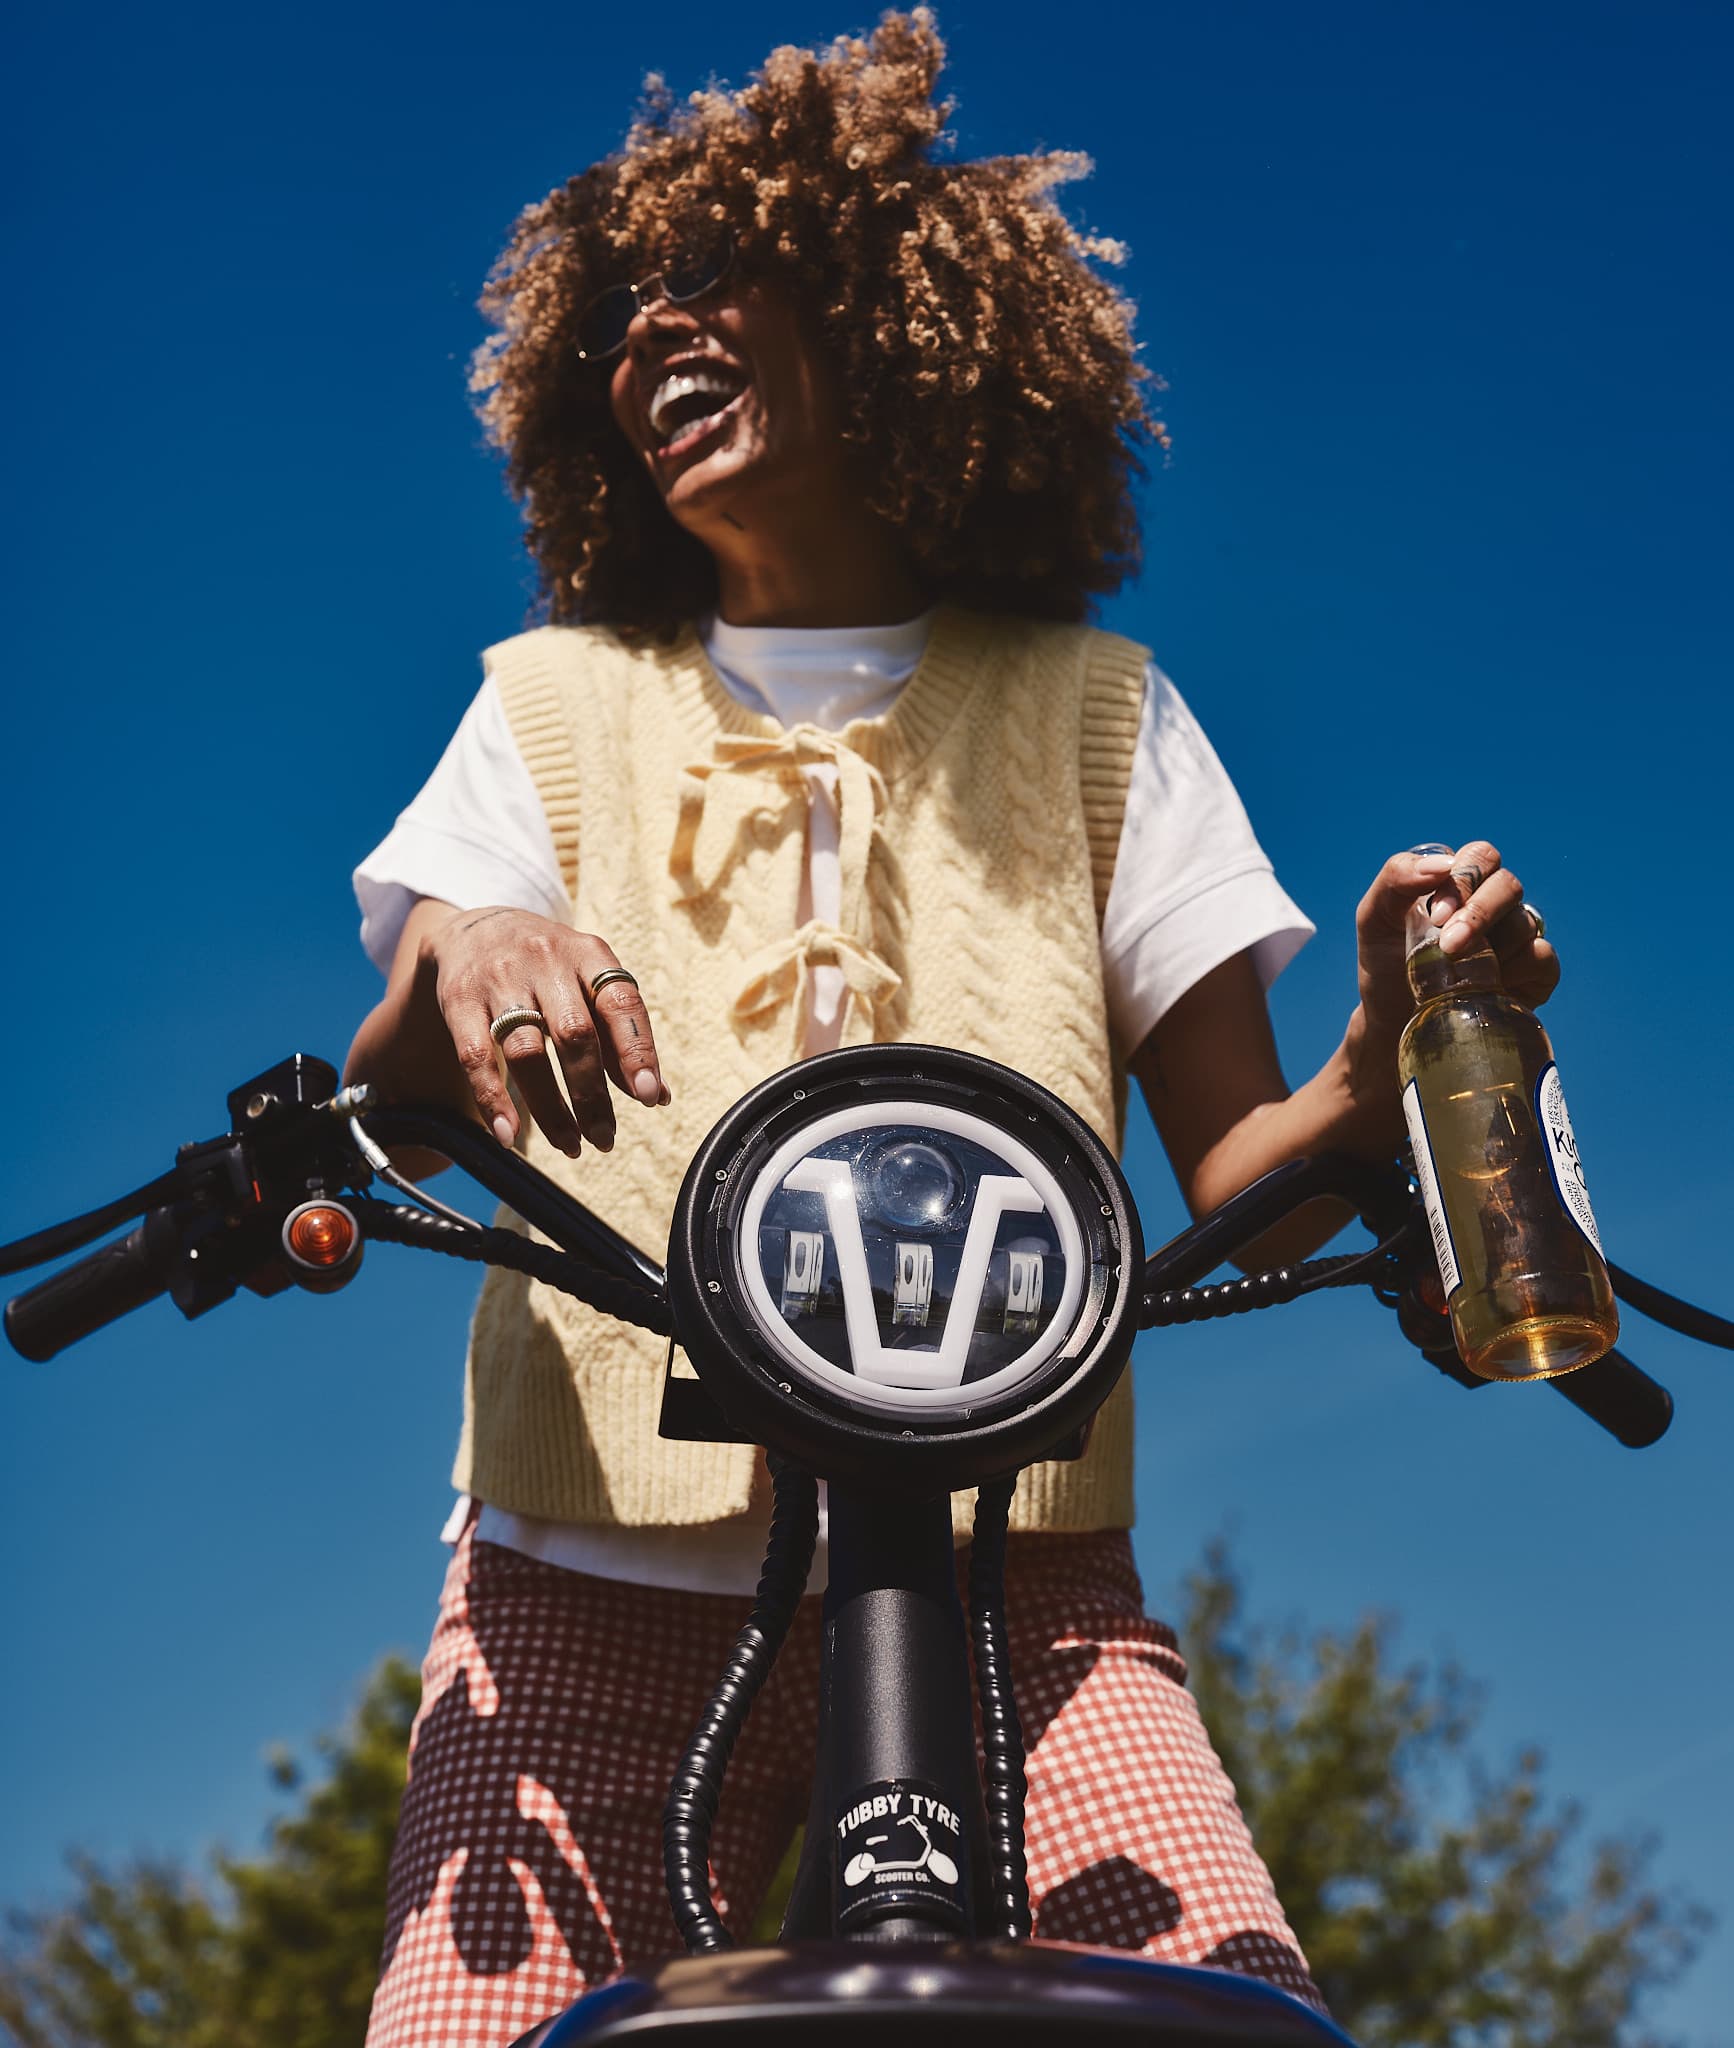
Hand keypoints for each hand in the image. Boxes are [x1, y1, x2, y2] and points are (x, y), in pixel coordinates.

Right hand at [422, 906, 668, 1156]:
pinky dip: (493, 1100)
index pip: (620, 1002)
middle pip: (574, 1033)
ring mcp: (499, 979)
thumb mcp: (588, 982)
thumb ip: (620, 1036)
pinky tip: (508, 1136)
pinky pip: (475, 1057)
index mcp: (587, 953)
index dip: (637, 1050)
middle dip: (592, 1093)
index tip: (649, 1097)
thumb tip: (657, 1096)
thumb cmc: (548, 968)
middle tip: (605, 1138)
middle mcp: (545, 961)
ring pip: (526, 1051)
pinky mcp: (459, 1000)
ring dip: (550, 1108)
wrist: (474, 926)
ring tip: (571, 1145)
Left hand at [1346, 840, 1560, 1130]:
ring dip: (1494, 946)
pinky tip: (1493, 984)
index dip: (1465, 879)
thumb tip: (1442, 864)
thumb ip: (1396, 877)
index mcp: (1460, 883)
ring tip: (1458, 974)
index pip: (1480, 857)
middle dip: (1480, 913)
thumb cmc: (1385, 963)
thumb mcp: (1374, 918)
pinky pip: (1543, 958)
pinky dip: (1521, 968)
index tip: (1436, 917)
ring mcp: (1516, 938)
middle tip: (1450, 947)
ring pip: (1525, 922)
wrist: (1393, 1021)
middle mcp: (1493, 905)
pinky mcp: (1533, 973)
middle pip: (1508, 885)